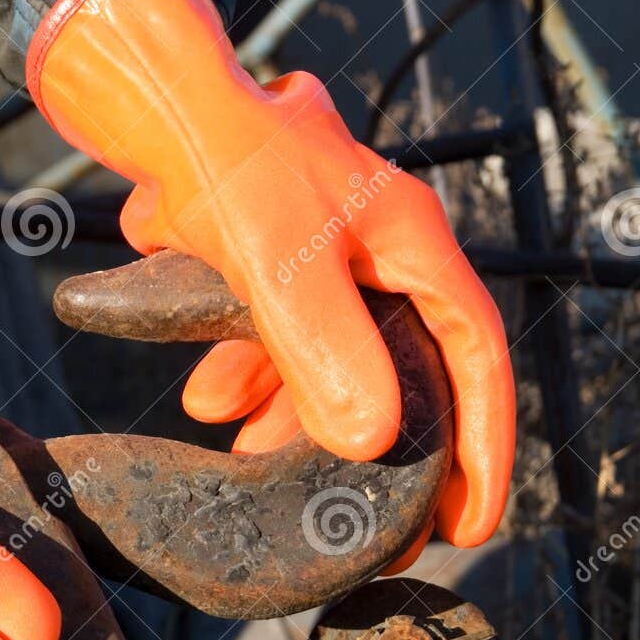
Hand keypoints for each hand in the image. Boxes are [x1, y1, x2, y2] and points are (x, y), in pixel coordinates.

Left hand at [27, 0, 513, 547]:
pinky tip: (210, 406)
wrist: (159, 112)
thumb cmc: (229, 164)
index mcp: (411, 246)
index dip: (480, 442)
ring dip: (294, 419)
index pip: (474, 355)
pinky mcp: (271, 266)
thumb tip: (370, 440)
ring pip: (329, 361)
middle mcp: (378, 255)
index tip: (468, 522)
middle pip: (403, 370)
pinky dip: (248, 378)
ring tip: (259, 468)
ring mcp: (325, 260)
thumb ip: (324, 348)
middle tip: (364, 527)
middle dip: (378, 449)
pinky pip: (275, 341)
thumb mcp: (280, 263)